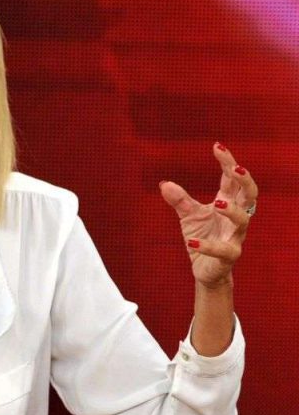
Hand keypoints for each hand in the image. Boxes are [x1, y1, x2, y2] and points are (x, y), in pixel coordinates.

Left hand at [160, 143, 257, 288]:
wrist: (206, 269)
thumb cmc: (202, 237)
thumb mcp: (189, 215)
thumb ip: (179, 200)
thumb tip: (164, 183)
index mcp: (228, 203)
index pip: (232, 180)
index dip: (228, 162)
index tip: (217, 145)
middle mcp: (235, 217)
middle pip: (249, 195)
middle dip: (245, 181)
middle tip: (235, 168)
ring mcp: (235, 237)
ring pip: (243, 220)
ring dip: (232, 210)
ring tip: (218, 202)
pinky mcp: (229, 256)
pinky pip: (224, 251)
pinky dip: (208, 246)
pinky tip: (191, 242)